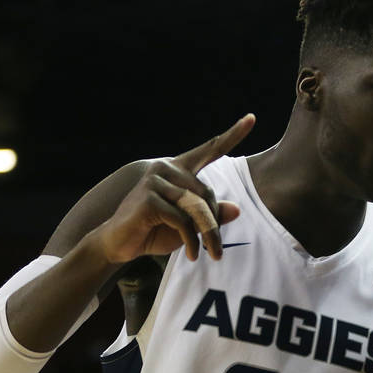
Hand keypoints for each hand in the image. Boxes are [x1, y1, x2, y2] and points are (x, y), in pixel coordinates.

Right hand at [94, 114, 254, 263]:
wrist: (120, 244)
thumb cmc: (156, 231)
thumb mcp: (191, 225)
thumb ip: (211, 215)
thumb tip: (237, 209)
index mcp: (179, 169)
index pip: (210, 149)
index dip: (232, 135)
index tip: (251, 118)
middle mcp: (167, 168)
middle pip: (208, 194)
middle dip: (215, 224)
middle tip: (216, 249)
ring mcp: (155, 180)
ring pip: (197, 208)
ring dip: (207, 235)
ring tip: (210, 254)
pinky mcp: (149, 198)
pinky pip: (183, 220)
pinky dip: (191, 240)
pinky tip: (190, 253)